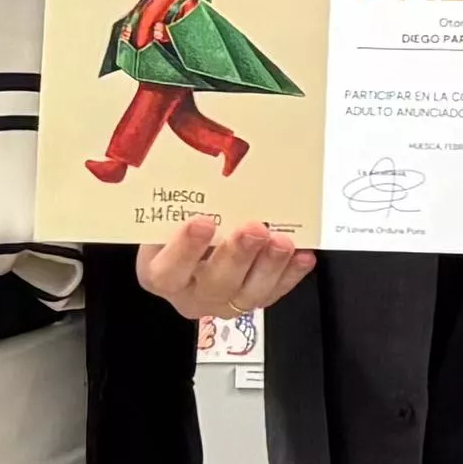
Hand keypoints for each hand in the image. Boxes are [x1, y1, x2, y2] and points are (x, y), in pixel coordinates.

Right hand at [137, 216, 317, 322]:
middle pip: (214, 283)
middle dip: (238, 255)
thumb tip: (194, 163)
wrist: (188, 242)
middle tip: (254, 229)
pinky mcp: (253, 298)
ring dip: (269, 266)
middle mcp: (192, 293)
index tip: (202, 222)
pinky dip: (291, 274)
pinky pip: (274, 291)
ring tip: (282, 242)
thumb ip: (175, 202)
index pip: (168, 270)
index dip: (184, 249)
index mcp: (160, 273)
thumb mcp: (163, 214)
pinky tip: (302, 255)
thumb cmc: (174, 225)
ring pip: (248, 293)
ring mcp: (224, 300)